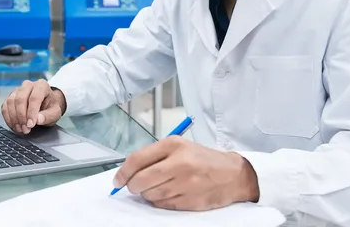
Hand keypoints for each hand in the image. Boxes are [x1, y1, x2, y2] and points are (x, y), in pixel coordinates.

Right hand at [1, 79, 66, 134]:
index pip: (34, 98)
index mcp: (41, 85)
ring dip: (14, 118)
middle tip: (26, 129)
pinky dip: (8, 118)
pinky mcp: (10, 97)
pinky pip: (4, 106)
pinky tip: (14, 126)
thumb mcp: (55, 113)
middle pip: (20, 99)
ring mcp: (18, 90)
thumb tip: (38, 119)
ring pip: (10, 102)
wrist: (46, 104)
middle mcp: (28, 85)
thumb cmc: (50, 107)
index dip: (31, 112)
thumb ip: (48, 116)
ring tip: (21, 129)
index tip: (31, 125)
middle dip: (21, 116)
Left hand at [112, 136, 258, 210]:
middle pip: (140, 181)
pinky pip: (162, 204)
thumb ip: (154, 156)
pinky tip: (170, 192)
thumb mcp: (179, 147)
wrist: (232, 175)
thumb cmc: (203, 159)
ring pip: (149, 195)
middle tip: (135, 186)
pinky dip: (160, 201)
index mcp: (173, 145)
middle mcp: (178, 163)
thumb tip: (127, 171)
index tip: (117, 180)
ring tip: (160, 186)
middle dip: (133, 186)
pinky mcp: (189, 200)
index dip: (122, 172)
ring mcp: (184, 183)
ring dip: (148, 193)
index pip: (137, 160)